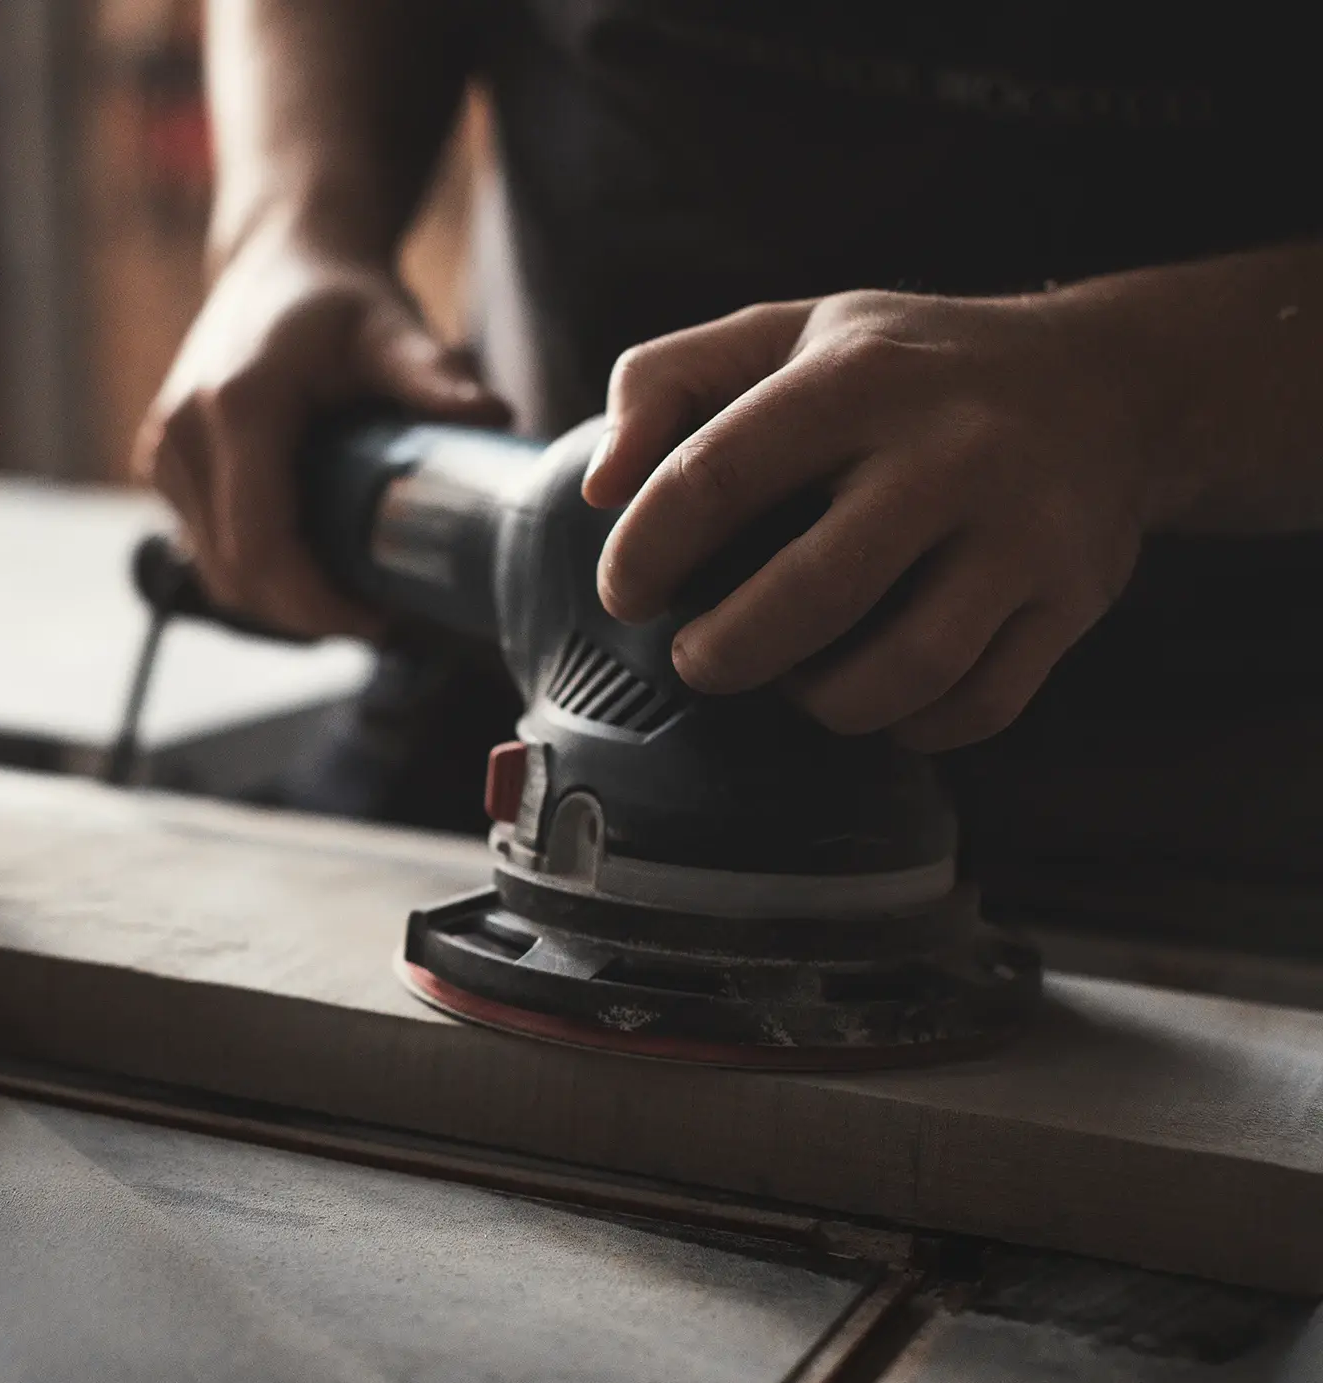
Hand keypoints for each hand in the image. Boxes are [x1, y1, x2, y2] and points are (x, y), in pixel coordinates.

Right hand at [135, 231, 509, 637]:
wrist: (279, 259)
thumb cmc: (340, 297)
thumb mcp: (392, 330)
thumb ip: (434, 377)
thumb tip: (498, 416)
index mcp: (235, 408)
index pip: (262, 547)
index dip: (317, 604)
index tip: (379, 621)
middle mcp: (183, 436)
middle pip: (237, 574)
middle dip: (305, 614)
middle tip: (377, 620)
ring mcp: (164, 454)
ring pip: (217, 572)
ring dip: (279, 603)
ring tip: (349, 599)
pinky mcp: (163, 466)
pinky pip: (206, 549)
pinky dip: (255, 575)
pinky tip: (310, 572)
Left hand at [582, 289, 1174, 750]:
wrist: (1107, 383)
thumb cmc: (905, 367)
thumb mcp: (786, 332)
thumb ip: (666, 381)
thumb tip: (598, 488)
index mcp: (858, 378)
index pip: (716, 476)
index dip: (645, 552)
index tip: (626, 594)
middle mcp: (951, 453)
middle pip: (811, 597)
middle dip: (724, 653)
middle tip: (696, 660)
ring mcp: (1023, 533)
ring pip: (902, 671)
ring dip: (820, 702)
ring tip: (791, 679)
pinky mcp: (1072, 600)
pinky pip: (977, 706)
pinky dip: (909, 726)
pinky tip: (875, 695)